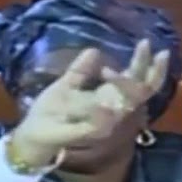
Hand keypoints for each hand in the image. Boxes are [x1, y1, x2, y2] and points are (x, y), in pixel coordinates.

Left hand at [9, 40, 170, 166]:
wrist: (31, 136)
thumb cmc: (50, 112)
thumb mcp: (65, 86)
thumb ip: (80, 71)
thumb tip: (95, 50)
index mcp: (107, 99)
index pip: (137, 83)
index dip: (148, 67)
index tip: (150, 44)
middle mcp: (110, 112)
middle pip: (138, 93)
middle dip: (144, 70)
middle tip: (146, 47)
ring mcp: (99, 126)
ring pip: (122, 108)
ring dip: (123, 89)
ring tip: (115, 71)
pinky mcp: (81, 135)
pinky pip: (98, 127)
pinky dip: (103, 116)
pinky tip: (104, 104)